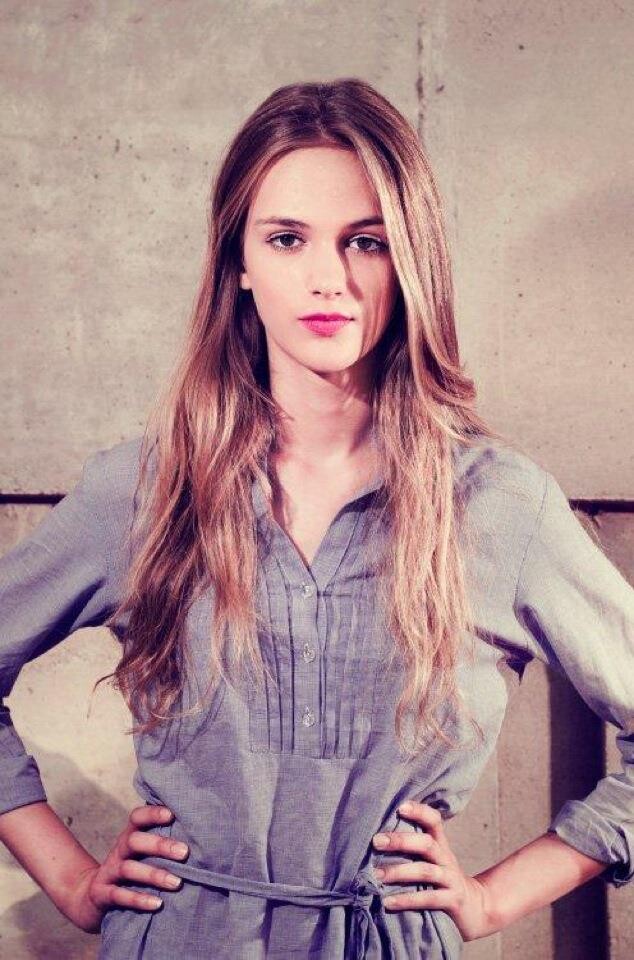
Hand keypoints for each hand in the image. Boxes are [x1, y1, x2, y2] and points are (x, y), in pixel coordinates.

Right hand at [68, 804, 188, 932]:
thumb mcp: (142, 853)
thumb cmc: (132, 869)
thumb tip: (200, 831)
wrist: (93, 896)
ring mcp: (109, 873)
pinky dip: (138, 900)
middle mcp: (118, 852)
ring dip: (154, 875)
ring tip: (176, 883)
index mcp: (129, 837)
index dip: (152, 813)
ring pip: (129, 869)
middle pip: (134, 841)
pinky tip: (157, 904)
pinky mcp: (102, 894)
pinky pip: (119, 896)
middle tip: (185, 852)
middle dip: (159, 845)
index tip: (172, 814)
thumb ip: (162, 841)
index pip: (137, 818)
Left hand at [371, 800, 498, 941]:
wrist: (475, 908)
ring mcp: (451, 880)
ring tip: (376, 875)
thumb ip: (413, 847)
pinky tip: (387, 901)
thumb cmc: (442, 879)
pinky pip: (428, 899)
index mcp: (441, 845)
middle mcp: (446, 859)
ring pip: (425, 871)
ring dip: (398, 872)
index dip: (419, 812)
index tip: (400, 807)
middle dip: (401, 841)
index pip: (434, 821)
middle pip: (427, 844)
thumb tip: (376, 836)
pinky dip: (407, 900)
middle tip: (376, 841)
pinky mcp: (452, 901)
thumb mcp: (433, 859)